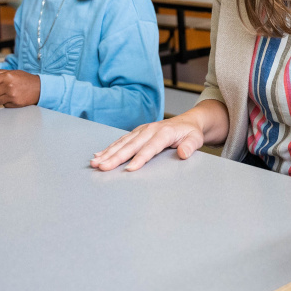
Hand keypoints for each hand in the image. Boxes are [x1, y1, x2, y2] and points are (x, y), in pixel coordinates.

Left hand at [0, 69, 40, 107]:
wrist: (39, 88)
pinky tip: (10, 99)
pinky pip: (3, 106)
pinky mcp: (15, 104)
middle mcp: (9, 86)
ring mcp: (12, 96)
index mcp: (7, 76)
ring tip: (3, 96)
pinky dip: (5, 104)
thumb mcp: (12, 72)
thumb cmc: (25, 79)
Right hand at [90, 118, 205, 171]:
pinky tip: (99, 154)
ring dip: (108, 153)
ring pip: (122, 143)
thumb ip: (190, 146)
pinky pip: (121, 140)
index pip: (150, 148)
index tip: (130, 169)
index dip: (140, 159)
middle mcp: (150, 130)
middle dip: (115, 157)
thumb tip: (183, 153)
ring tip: (95, 163)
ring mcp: (142, 130)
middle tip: (102, 167)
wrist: (188, 121)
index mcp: (164, 133)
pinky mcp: (137, 132)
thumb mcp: (196, 139)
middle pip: (131, 146)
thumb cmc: (191, 132)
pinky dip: (109, 148)